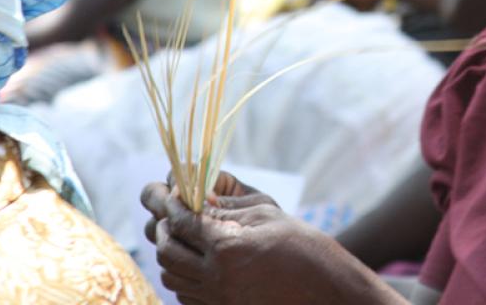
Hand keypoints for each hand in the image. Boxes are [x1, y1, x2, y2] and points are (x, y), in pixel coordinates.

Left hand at [141, 176, 349, 304]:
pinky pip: (185, 294)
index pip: (182, 221)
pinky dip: (180, 276)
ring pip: (171, 276)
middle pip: (167, 251)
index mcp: (226, 246)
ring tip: (179, 237)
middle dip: (163, 228)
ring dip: (168, 253)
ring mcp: (218, 297)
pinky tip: (192, 262)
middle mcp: (216, 276)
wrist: (322, 284)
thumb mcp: (264, 213)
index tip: (167, 192)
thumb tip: (196, 198)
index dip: (170, 203)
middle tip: (169, 214)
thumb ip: (226, 207)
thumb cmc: (299, 243)